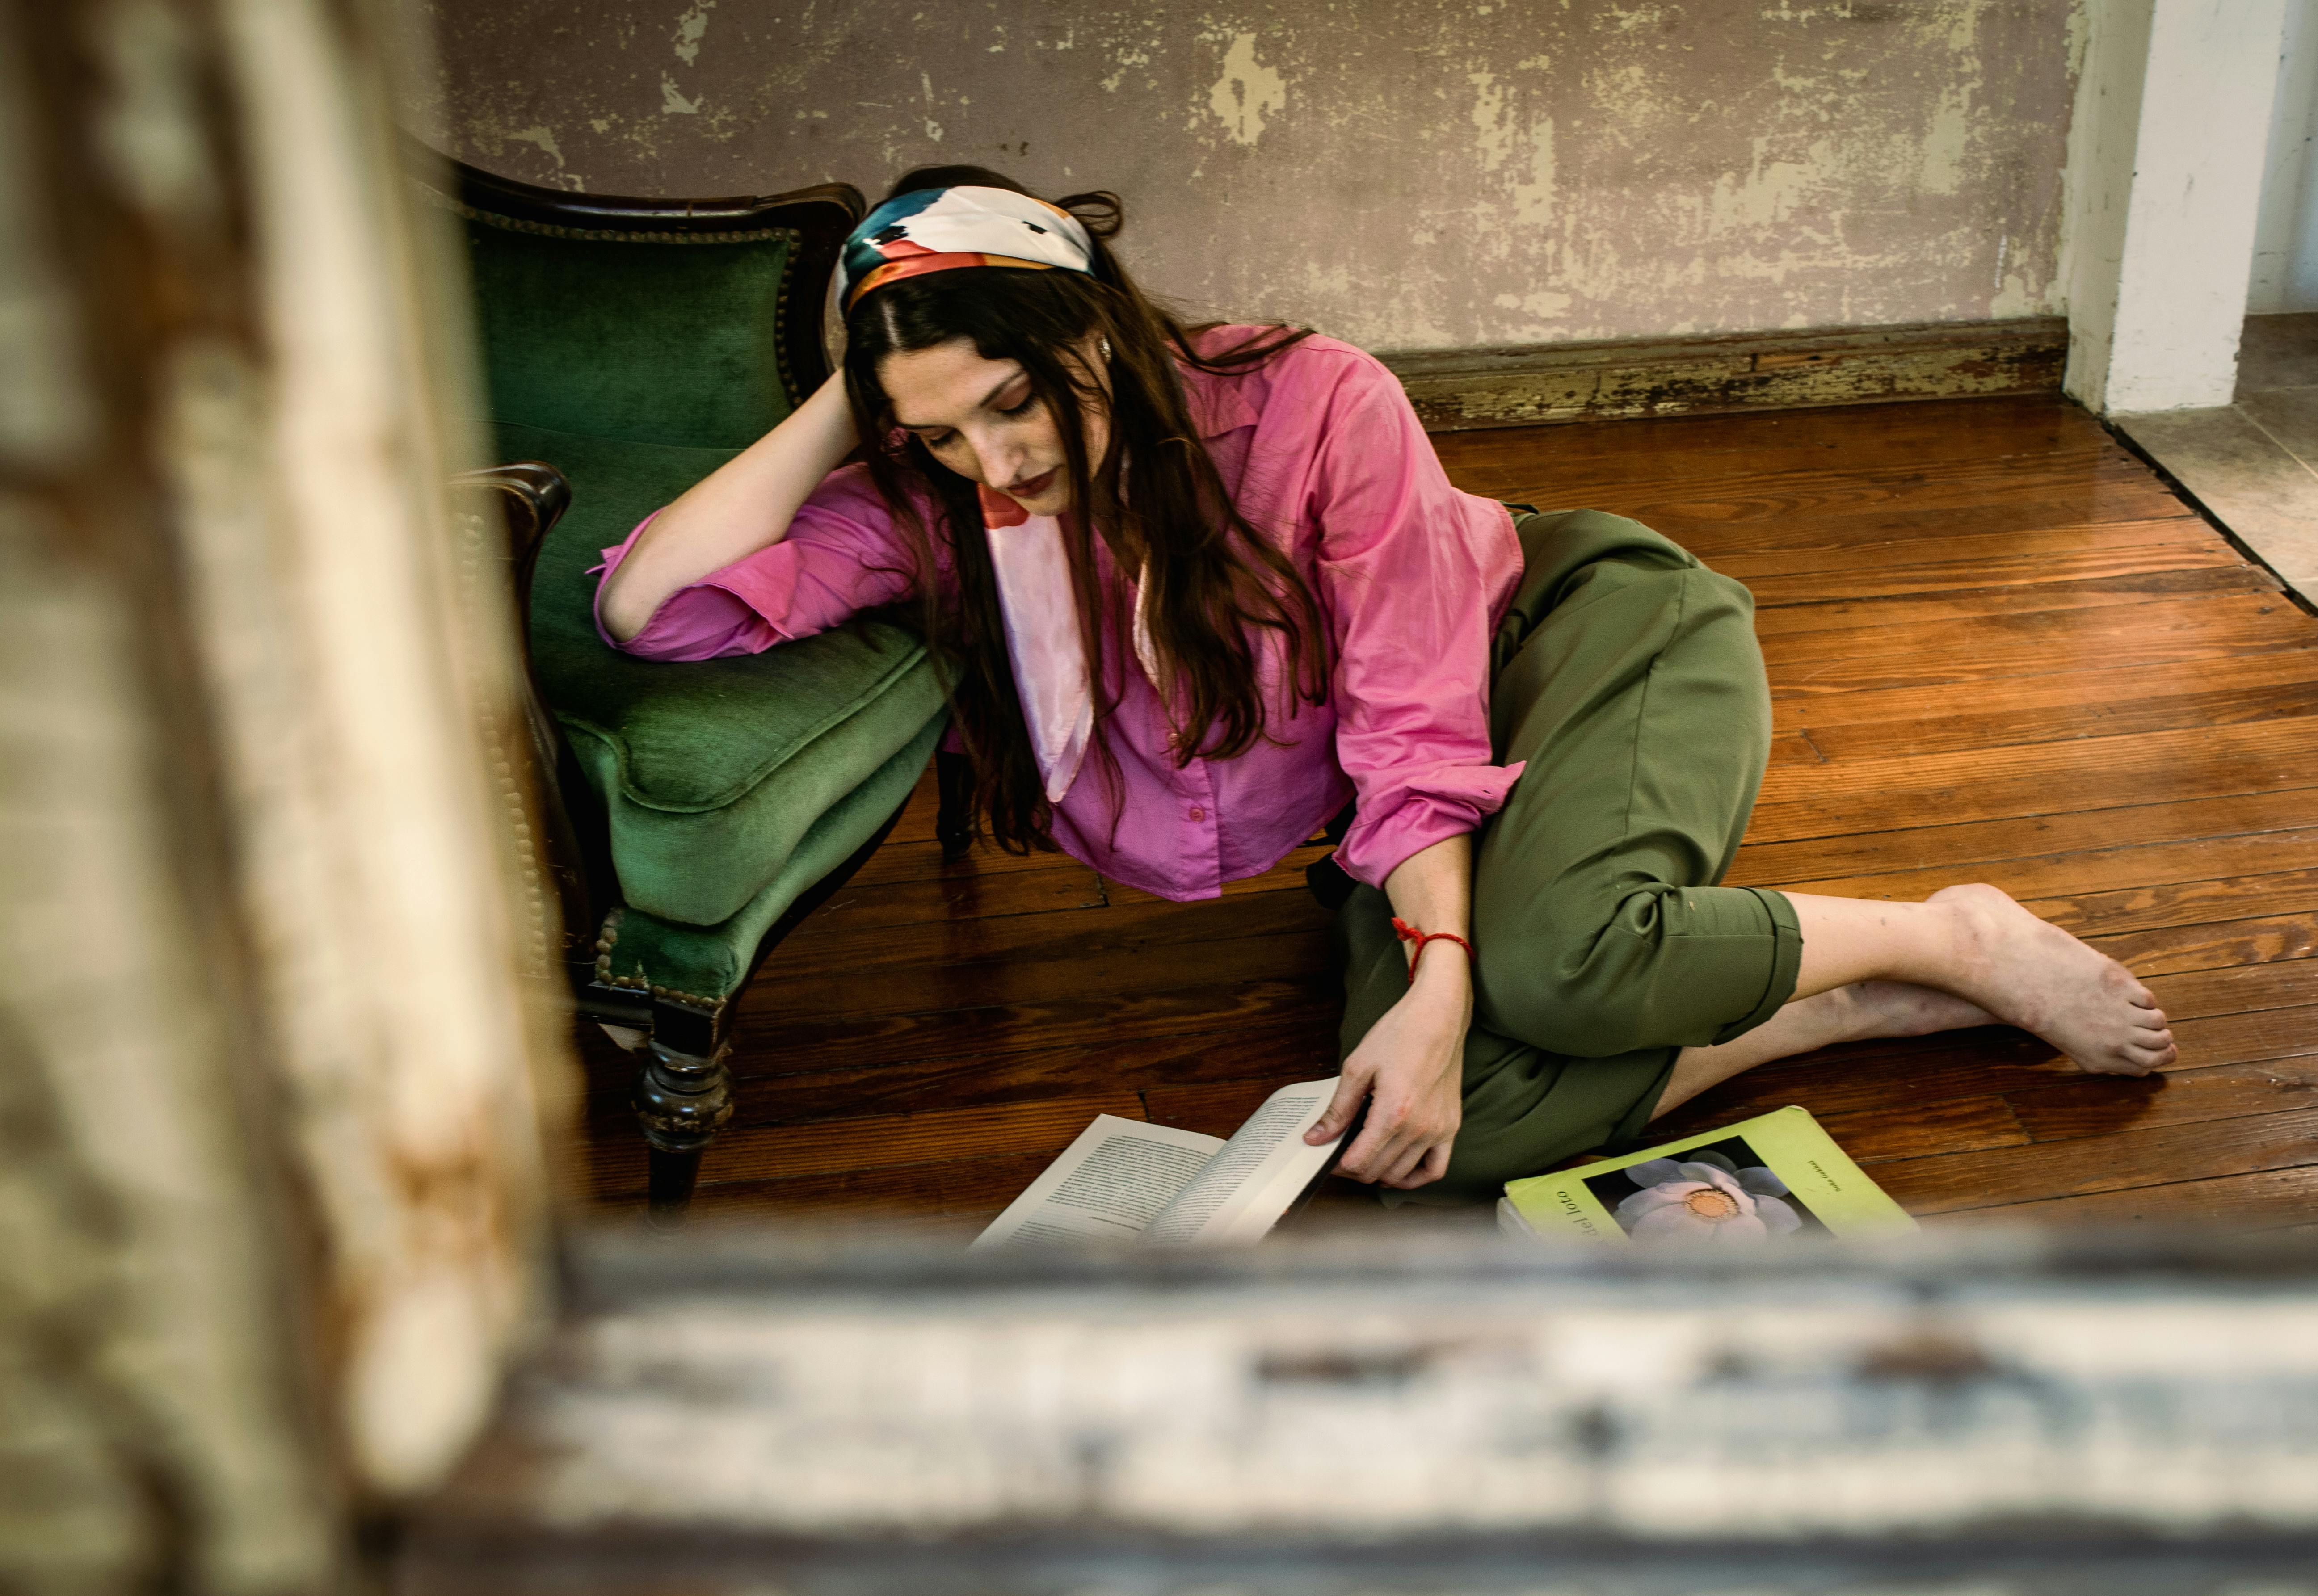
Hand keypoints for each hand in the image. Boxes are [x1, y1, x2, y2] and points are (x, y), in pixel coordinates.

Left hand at [1305, 960, 1469, 1188]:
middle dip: (1354, 1169)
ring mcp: (1439, 1130)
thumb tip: (1315, 1137)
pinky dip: (1415, 1176)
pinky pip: (1436, 1169)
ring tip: (1365, 1157)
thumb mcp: (1358, 1067)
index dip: (1337, 1165)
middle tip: (1342, 1154)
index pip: (1359, 1162)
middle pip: (1378, 1172)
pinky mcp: (1452, 1126)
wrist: (1438, 1017)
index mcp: (1393, 1113)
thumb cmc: (1399, 1035)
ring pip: (1402, 1175)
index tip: (1327, 1156)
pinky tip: (1398, 1168)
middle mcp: (1419, 1128)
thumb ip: (1338, 1109)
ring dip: (1380, 1173)